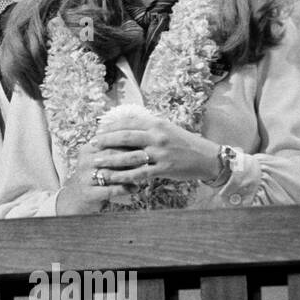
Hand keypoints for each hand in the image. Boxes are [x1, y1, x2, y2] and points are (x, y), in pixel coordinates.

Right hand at [55, 139, 138, 214]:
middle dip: (130, 156)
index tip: (143, 142)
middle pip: (109, 156)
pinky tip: (136, 189)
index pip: (108, 141)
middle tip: (147, 156)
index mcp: (88, 150)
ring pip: (110, 173)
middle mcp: (85, 162)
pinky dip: (124, 189)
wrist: (76, 196)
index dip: (126, 142)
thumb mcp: (100, 159)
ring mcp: (85, 178)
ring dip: (129, 173)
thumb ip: (114, 150)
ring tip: (144, 173)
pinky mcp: (88, 193)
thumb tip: (139, 141)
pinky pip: (109, 191)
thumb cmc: (95, 175)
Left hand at [90, 111, 216, 183]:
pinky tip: (112, 178)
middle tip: (92, 143)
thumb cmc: (185, 143)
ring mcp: (160, 153)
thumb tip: (127, 124)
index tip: (99, 130)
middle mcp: (157, 136)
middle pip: (125, 136)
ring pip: (129, 156)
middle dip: (106, 140)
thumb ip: (148, 127)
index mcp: (157, 124)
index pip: (129, 122)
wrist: (208, 158)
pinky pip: (138, 173)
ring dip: (110, 159)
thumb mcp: (167, 128)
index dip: (112, 126)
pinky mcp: (164, 169)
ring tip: (96, 162)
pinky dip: (123, 176)